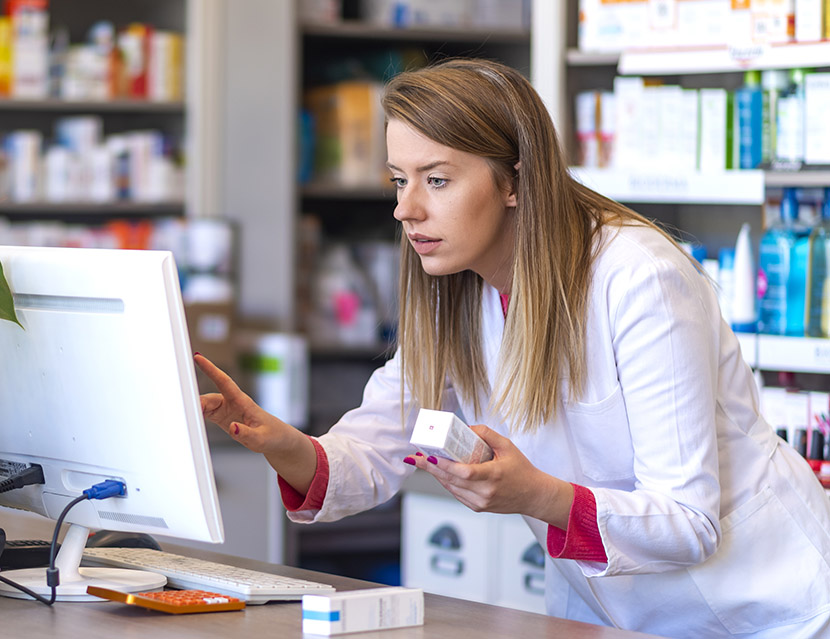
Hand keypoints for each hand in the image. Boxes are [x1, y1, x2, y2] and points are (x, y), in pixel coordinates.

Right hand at [194, 353, 288, 454]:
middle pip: (210, 397)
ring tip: (185, 417)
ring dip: (195, 409)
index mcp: (243, 402)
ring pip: (206, 405)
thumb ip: (246, 434)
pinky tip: (190, 419)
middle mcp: (233, 403)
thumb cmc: (273, 436)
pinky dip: (197, 415)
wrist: (278, 440)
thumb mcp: (261, 439)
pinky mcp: (223, 418)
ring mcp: (227, 410)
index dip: (211, 369)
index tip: (198, 357)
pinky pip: (206, 413)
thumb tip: (231, 427)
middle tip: (185, 408)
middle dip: (197, 400)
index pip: (224, 382)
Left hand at [404, 425, 572, 527]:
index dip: (445, 466)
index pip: (465, 473)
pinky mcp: (477, 507)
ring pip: (451, 488)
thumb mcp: (508, 446)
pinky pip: (457, 494)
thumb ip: (487, 434)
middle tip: (417, 457)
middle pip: (452, 480)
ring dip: (436, 475)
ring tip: (423, 462)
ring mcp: (481, 502)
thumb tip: (467, 428)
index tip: (431, 456)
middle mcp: (485, 492)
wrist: (533, 495)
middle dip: (432, 468)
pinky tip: (439, 472)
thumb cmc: (522, 470)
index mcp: (494, 476)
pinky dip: (447, 482)